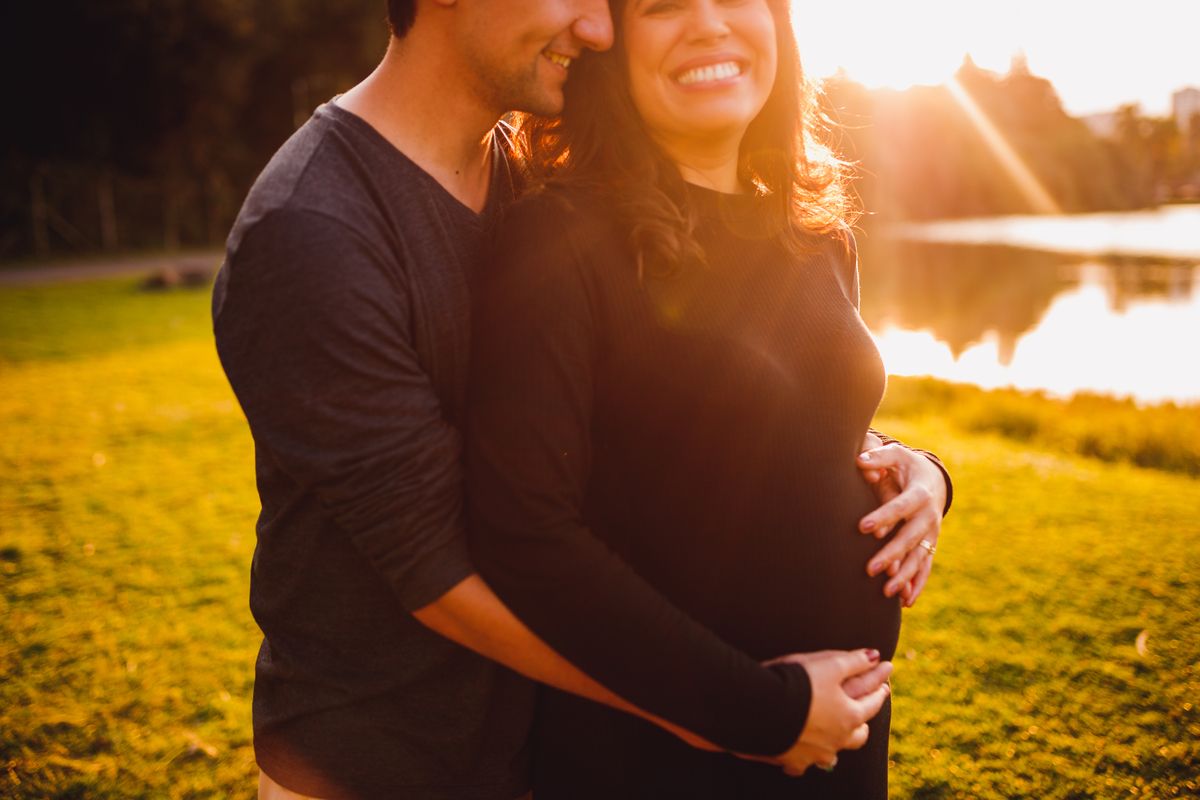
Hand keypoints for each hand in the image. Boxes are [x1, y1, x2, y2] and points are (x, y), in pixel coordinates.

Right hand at [758, 649, 892, 775]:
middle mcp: (837, 740)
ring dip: (836, 744)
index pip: (872, 704)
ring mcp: (815, 754)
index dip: (879, 691)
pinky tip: (803, 754)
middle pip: (858, 736)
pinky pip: (802, 765)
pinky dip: (805, 758)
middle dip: (862, 723)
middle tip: (862, 714)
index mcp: (849, 716)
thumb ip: (854, 661)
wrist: (759, 706)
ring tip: (835, 736)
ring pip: (833, 755)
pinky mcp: (792, 760)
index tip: (885, 684)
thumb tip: (876, 656)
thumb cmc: (797, 681)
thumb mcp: (830, 664)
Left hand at [856, 437, 946, 606]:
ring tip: (885, 593)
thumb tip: (859, 460)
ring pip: (919, 558)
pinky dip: (917, 585)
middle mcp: (930, 516)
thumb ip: (879, 457)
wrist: (934, 479)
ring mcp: (932, 533)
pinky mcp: (931, 545)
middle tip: (869, 569)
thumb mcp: (896, 456)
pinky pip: (925, 568)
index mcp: (921, 493)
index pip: (901, 507)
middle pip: (910, 538)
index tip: (863, 527)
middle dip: (891, 554)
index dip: (884, 516)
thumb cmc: (907, 466)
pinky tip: (905, 603)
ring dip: (904, 576)